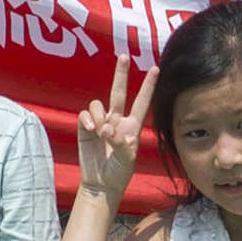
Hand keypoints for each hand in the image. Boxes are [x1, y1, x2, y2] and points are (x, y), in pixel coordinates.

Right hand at [76, 60, 153, 203]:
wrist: (100, 185)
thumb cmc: (118, 173)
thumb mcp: (126, 161)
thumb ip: (121, 145)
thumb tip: (110, 130)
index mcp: (132, 126)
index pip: (142, 102)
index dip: (148, 86)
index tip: (156, 69)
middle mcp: (116, 120)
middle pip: (118, 92)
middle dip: (121, 74)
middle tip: (124, 55)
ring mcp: (100, 123)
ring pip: (98, 105)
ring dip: (99, 116)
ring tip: (101, 133)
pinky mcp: (85, 128)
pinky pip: (85, 115)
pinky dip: (87, 120)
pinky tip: (91, 131)